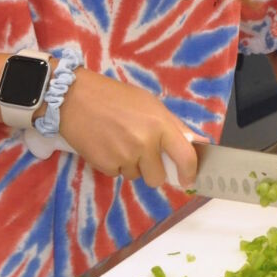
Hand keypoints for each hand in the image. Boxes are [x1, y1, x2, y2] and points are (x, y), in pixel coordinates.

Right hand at [56, 70, 196, 187]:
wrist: (75, 98)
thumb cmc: (116, 98)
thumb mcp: (150, 104)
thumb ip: (174, 126)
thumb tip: (200, 143)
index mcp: (160, 125)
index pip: (185, 156)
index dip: (189, 172)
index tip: (187, 179)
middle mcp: (145, 143)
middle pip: (158, 177)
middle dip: (152, 170)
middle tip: (141, 153)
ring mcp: (125, 156)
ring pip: (136, 176)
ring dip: (131, 165)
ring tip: (118, 142)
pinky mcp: (106, 165)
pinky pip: (118, 173)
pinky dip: (114, 164)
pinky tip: (106, 145)